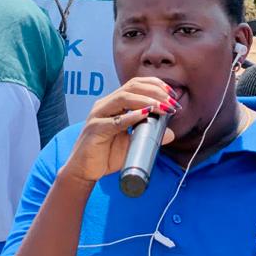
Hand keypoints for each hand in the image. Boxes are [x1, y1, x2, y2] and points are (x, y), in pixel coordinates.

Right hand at [60, 77, 176, 185]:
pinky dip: (131, 116)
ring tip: (162, 107)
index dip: (154, 85)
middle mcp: (104, 105)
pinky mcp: (95, 129)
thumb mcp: (132, 143)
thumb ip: (149, 136)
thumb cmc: (106, 155)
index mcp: (113, 104)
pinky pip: (115, 121)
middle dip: (154, 91)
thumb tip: (171, 134)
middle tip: (171, 101)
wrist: (84, 170)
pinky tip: (144, 115)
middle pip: (131, 87)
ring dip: (147, 101)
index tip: (171, 94)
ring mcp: (98, 115)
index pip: (135, 85)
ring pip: (123, 98)